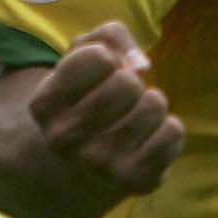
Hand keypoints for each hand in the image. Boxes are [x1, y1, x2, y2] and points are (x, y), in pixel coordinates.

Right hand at [27, 21, 184, 194]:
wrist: (80, 166)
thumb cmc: (88, 97)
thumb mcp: (84, 57)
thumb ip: (109, 37)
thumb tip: (141, 65)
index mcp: (44, 105)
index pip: (97, 56)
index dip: (107, 58)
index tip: (98, 76)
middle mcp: (64, 139)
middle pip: (128, 82)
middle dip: (131, 83)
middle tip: (119, 100)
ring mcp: (98, 164)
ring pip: (154, 104)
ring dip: (150, 105)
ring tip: (131, 119)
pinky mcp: (134, 181)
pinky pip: (173, 132)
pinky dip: (167, 129)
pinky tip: (146, 140)